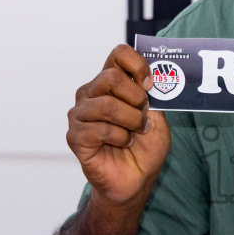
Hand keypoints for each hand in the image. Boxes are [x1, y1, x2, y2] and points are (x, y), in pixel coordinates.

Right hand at [67, 45, 171, 205]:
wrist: (136, 179)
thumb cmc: (144, 147)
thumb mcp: (158, 117)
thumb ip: (155, 95)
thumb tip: (156, 76)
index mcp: (110, 83)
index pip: (118, 55)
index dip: (137, 65)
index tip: (149, 85)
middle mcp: (91, 93)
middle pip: (111, 77)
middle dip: (136, 99)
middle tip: (142, 117)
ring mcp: (80, 114)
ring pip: (107, 104)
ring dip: (130, 121)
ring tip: (135, 133)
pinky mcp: (75, 136)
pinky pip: (100, 129)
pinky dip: (120, 138)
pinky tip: (123, 144)